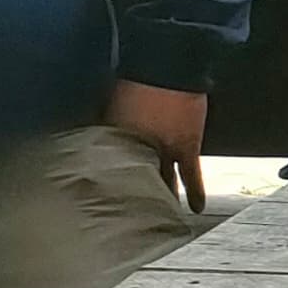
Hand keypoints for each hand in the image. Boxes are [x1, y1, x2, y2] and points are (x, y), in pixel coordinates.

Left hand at [104, 79, 207, 209]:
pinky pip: (192, 176)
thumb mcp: (111, 105)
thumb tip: (88, 136)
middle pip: (135, 180)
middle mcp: (140, 150)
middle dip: (133, 198)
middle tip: (130, 219)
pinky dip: (196, 193)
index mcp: (119, 140)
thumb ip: (106, 124)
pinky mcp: (187, 147)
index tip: (103, 202)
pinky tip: (198, 208)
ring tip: (162, 218)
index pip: (111, 169)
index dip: (109, 186)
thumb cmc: (135, 81)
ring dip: (163, 199)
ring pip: (164, 182)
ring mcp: (165, 151)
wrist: (168, 68)